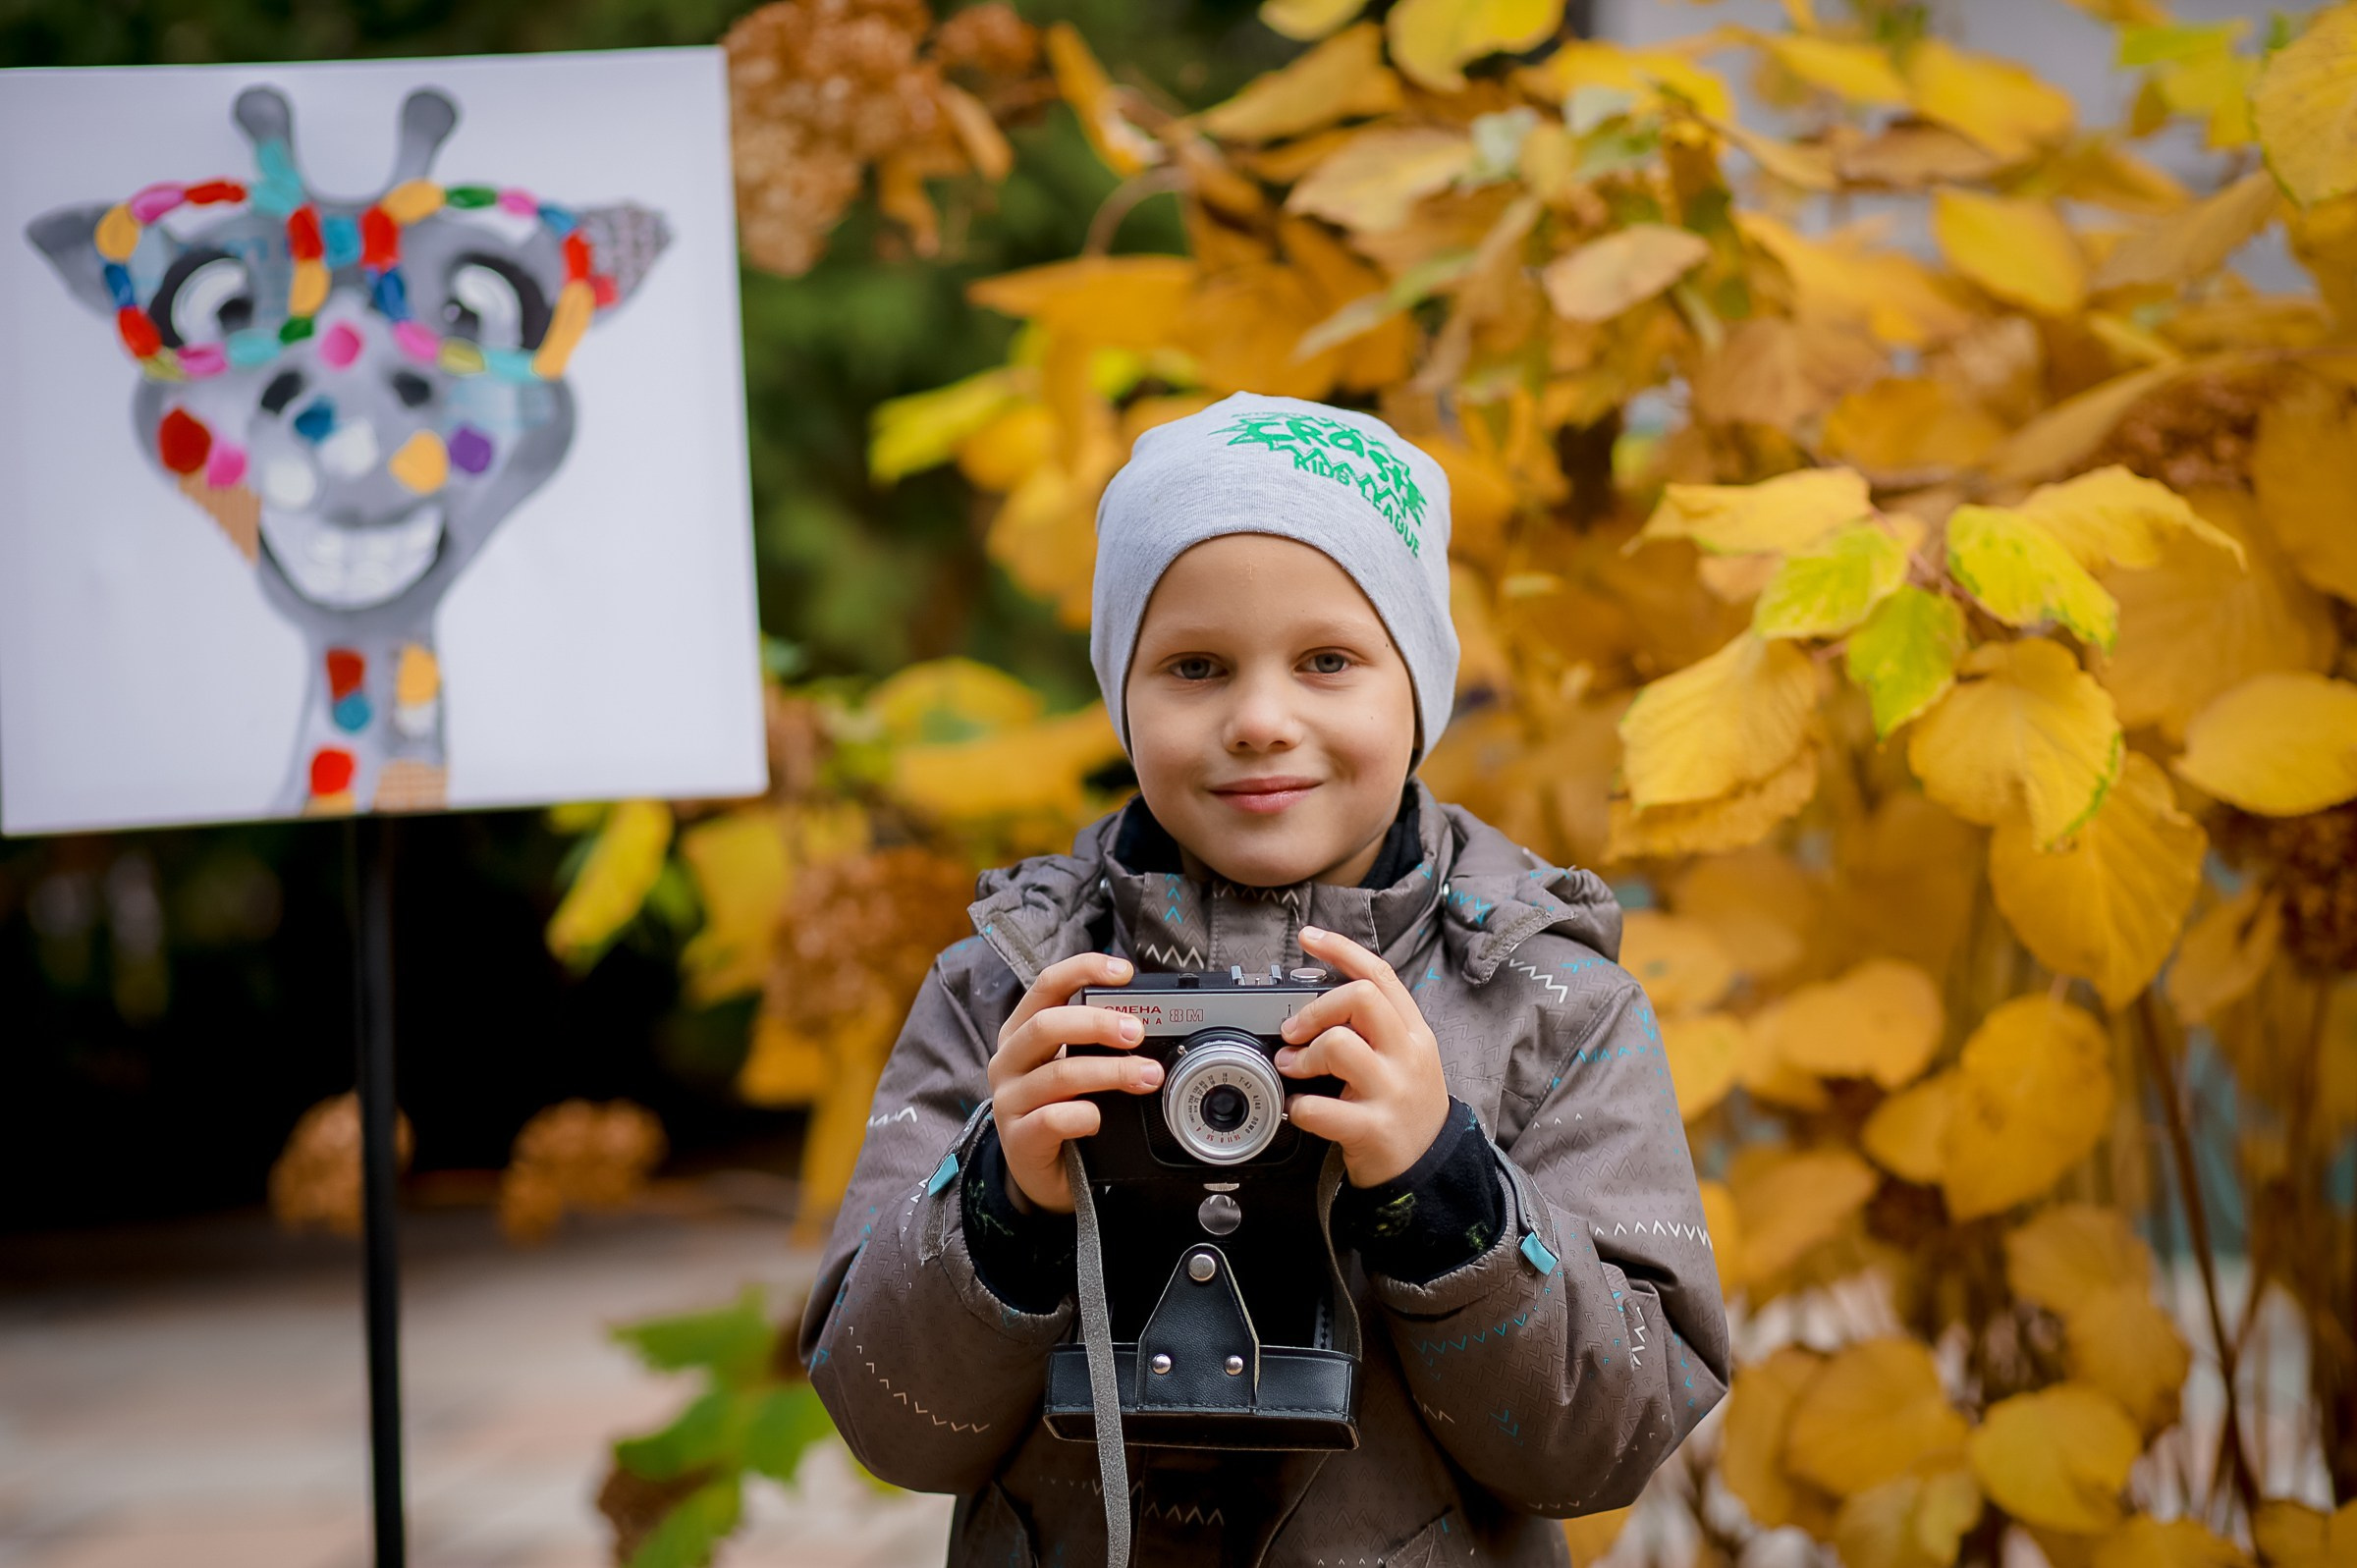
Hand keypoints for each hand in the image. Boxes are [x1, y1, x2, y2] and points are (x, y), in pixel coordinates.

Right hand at [987, 953, 1157, 1214]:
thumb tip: (1147, 1017)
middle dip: (1098, 1024)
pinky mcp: (1018, 1139)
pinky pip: (1053, 1120)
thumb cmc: (1060, 1109)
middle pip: (1047, 1025)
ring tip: (1147, 1077)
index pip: (1046, 986)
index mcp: (1021, 1032)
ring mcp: (1009, 1101)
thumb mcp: (1072, 1066)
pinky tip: (1099, 1119)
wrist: (1041, 1173)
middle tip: (1137, 1032)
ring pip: (1059, 1074)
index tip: (1123, 972)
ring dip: (1111, 1072)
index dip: (1083, 970)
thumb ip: (1096, 1041)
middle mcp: (1009, 1060)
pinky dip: (1084, 1116)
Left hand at [1275, 926, 1450, 1187]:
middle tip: (1294, 1032)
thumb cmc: (1406, 1107)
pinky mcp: (1373, 1129)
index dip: (1341, 949)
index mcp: (1414, 1032)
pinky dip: (1298, 1107)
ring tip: (1292, 1069)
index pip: (1379, 975)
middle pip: (1360, 999)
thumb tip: (1320, 999)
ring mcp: (1392, 1092)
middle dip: (1315, 1009)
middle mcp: (1407, 1056)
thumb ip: (1374, 1026)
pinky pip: (1320, 1108)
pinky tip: (1299, 1110)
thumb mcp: (1404, 1057)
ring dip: (1302, 1056)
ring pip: (1338, 1046)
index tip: (1309, 937)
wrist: (1430, 1168)